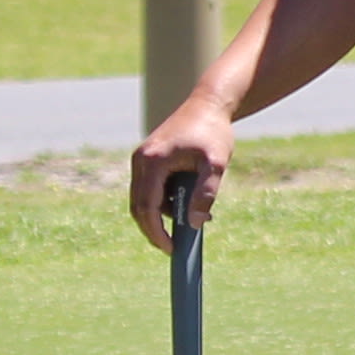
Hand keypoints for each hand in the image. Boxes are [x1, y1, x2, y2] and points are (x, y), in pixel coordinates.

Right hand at [130, 94, 231, 248]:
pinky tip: (186, 203)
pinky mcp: (148, 159)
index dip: (155, 232)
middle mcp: (141, 160)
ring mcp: (142, 159)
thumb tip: (196, 224)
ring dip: (161, 214)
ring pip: (142, 198)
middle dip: (154, 229)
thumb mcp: (215, 164)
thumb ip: (206, 193)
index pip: (146, 207)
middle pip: (138, 206)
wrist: (208, 104)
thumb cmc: (213, 132)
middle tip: (174, 247)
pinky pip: (149, 188)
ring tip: (193, 217)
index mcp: (153, 162)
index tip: (170, 249)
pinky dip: (163, 201)